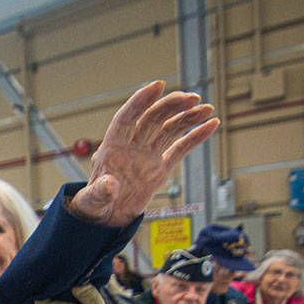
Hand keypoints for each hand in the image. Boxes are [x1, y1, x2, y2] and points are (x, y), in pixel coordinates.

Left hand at [69, 81, 218, 226]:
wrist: (106, 217)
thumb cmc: (94, 205)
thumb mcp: (92, 201)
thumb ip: (100, 192)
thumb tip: (109, 185)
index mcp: (112, 148)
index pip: (127, 117)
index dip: (141, 101)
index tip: (158, 86)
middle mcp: (132, 146)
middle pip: (152, 119)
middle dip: (171, 106)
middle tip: (191, 98)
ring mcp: (148, 155)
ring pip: (169, 129)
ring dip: (187, 117)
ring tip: (206, 108)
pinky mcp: (161, 168)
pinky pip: (180, 148)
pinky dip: (196, 137)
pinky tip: (211, 124)